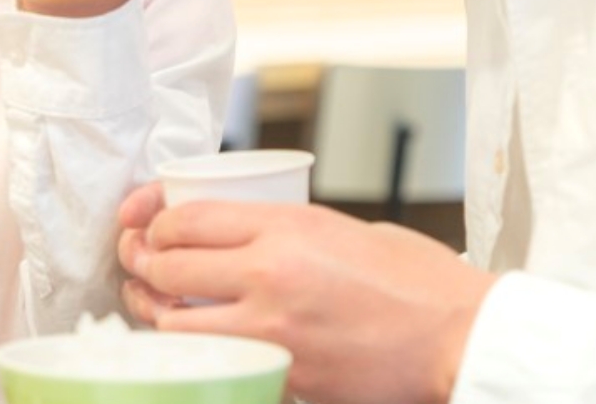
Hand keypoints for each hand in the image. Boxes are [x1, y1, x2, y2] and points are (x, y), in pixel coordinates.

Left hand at [118, 190, 495, 403]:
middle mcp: (270, 276)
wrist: (459, 338)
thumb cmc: (416, 280)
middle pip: (167, 269)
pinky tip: (191, 343)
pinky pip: (215, 361)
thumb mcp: (344, 227)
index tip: (149, 225)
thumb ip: (285, 231)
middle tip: (135, 261)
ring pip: (174, 324)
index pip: (187, 219)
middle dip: (140, 263)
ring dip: (152, 312)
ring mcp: (272, 332)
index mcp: (287, 228)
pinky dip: (193, 352)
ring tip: (147, 302)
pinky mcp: (283, 377)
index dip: (153, 221)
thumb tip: (237, 237)